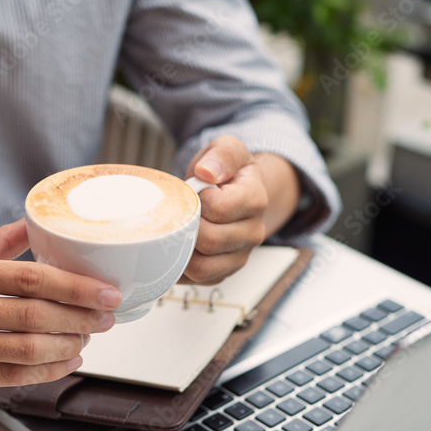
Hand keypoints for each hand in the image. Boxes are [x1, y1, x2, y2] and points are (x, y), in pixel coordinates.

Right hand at [0, 219, 120, 395]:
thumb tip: (28, 228)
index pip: (30, 277)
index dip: (77, 287)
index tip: (107, 291)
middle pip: (35, 315)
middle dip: (81, 319)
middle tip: (107, 318)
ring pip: (25, 349)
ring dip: (67, 347)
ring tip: (87, 340)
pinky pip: (6, 377)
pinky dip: (42, 371)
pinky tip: (62, 362)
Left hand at [183, 135, 300, 283]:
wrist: (235, 190)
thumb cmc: (226, 171)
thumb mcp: (227, 149)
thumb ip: (221, 155)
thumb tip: (206, 173)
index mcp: (255, 200)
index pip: (218, 209)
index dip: (198, 200)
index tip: (194, 191)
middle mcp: (253, 232)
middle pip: (210, 241)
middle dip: (187, 226)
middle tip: (179, 213)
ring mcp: (240, 255)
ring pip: (203, 269)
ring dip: (182, 252)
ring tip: (174, 232)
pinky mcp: (225, 271)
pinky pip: (199, 281)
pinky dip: (182, 270)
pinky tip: (177, 250)